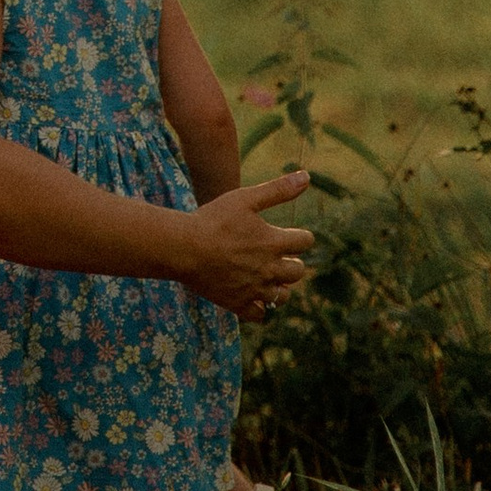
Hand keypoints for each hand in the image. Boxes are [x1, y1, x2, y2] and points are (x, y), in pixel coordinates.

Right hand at [177, 171, 311, 316]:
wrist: (184, 248)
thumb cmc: (213, 219)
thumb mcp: (245, 198)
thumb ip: (277, 190)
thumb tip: (306, 176)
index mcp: (274, 242)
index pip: (305, 241)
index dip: (300, 236)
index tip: (289, 234)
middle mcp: (269, 269)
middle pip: (297, 271)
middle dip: (291, 262)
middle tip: (276, 255)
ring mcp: (255, 290)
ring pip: (282, 296)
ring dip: (279, 285)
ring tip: (265, 275)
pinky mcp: (238, 304)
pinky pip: (260, 315)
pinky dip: (260, 307)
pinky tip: (251, 295)